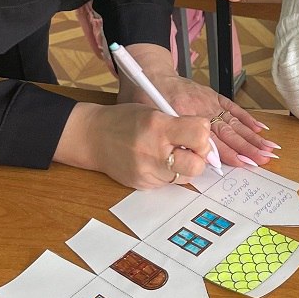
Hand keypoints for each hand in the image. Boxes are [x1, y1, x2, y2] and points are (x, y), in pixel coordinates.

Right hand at [56, 102, 214, 188]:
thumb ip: (180, 124)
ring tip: (168, 154)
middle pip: (197, 165)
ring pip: (185, 178)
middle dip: (199, 158)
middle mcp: (153, 151)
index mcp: (158, 126)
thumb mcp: (153, 111)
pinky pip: (168, 183)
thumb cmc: (124, 120)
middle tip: (190, 149)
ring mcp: (147, 172)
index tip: (198, 132)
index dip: (203, 134)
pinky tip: (154, 162)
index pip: (200, 134)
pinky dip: (167, 173)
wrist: (92, 137)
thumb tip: (206, 140)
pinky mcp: (142, 185)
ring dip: (183, 167)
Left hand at [140, 64, 279, 167]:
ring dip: (253, 137)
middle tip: (264, 160)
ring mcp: (210, 102)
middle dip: (248, 148)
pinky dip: (247, 118)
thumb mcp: (153, 121)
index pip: (211, 140)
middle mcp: (201, 109)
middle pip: (229, 133)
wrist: (151, 74)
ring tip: (269, 149)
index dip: (227, 153)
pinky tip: (260, 129)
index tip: (242, 163)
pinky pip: (232, 108)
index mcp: (185, 117)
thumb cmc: (148, 100)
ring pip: (234, 122)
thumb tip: (191, 159)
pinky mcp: (213, 96)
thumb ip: (173, 139)